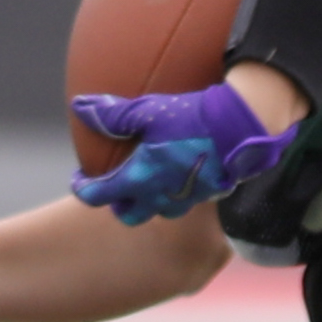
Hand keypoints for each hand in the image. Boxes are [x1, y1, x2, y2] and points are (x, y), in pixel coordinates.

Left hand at [71, 81, 298, 225]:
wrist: (242, 127)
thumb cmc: (191, 117)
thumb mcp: (147, 110)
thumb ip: (111, 114)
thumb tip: (79, 107)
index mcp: (140, 178)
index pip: (100, 196)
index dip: (84, 189)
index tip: (80, 179)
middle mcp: (161, 196)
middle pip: (129, 215)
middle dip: (118, 203)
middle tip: (115, 185)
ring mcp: (187, 198)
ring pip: (159, 211)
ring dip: (149, 200)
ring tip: (149, 181)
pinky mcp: (210, 193)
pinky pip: (186, 200)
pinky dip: (176, 192)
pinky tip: (181, 172)